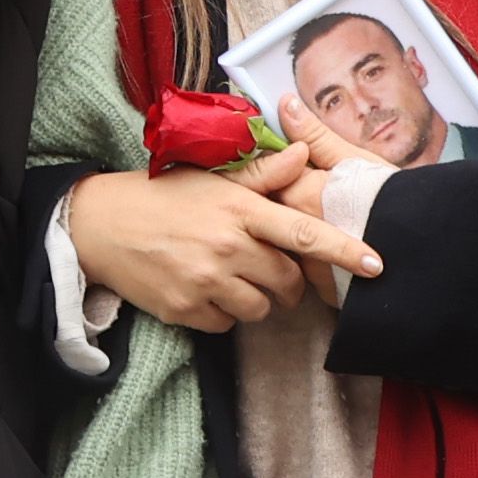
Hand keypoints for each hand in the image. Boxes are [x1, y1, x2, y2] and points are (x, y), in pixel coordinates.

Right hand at [66, 160, 382, 333]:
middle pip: (287, 281)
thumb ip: (261, 173)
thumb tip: (304, 154)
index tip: (376, 264)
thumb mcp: (211, 178)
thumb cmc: (162, 196)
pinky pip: (226, 324)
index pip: (303, 232)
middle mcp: (226, 245)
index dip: (343, 250)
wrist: (100, 224)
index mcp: (238, 209)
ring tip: (225, 275)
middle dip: (285, 281)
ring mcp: (205, 280)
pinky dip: (221, 312)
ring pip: (259, 308)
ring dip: (252, 298)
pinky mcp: (185, 309)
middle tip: (263, 267)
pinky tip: (201, 288)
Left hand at [268, 96, 388, 296]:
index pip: (267, 180)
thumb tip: (285, 103)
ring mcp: (310, 266)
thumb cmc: (396, 200)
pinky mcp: (325, 291)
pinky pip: (307, 272)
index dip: (277, 173)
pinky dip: (314, 261)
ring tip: (324, 227)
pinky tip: (328, 255)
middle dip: (285, 205)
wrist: (430, 252)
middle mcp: (298, 233)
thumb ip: (316, 136)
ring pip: (287, 245)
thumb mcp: (357, 161)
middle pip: (274, 215)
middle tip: (314, 199)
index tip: (294, 172)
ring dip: (295, 236)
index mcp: (302, 195)